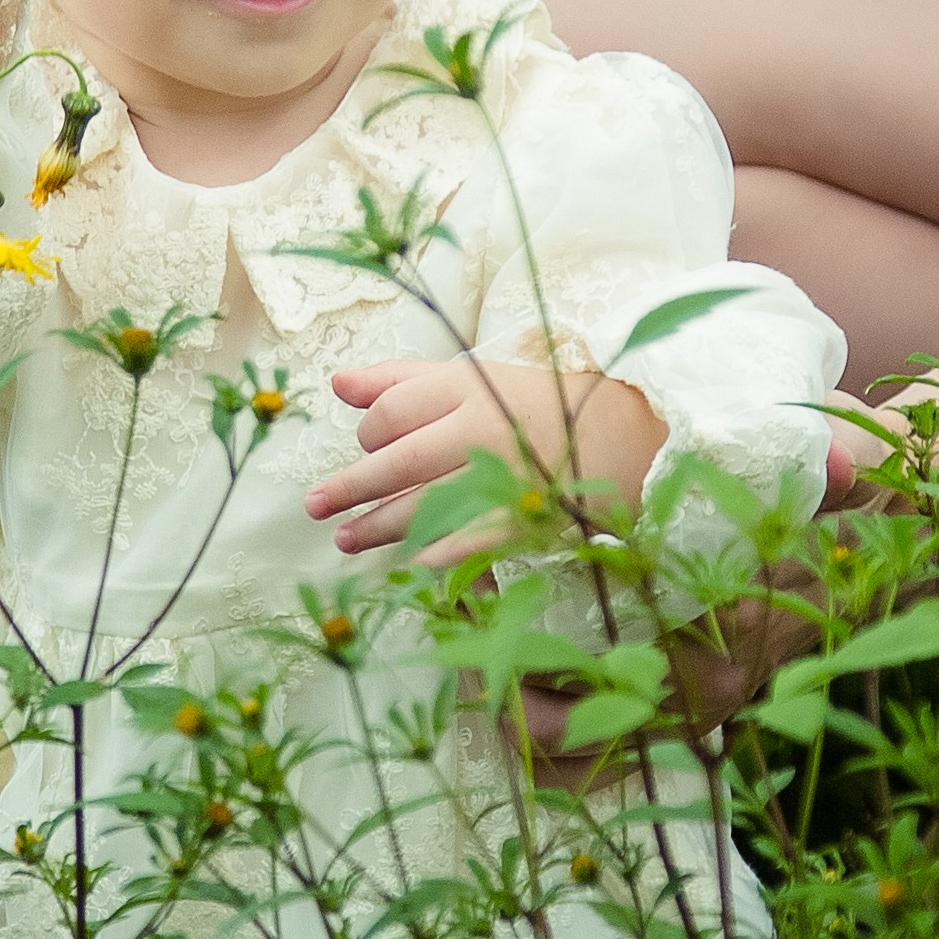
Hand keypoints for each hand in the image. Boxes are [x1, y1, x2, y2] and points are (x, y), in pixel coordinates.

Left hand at [306, 356, 665, 558]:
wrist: (623, 432)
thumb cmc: (534, 403)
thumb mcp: (471, 376)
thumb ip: (402, 379)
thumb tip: (338, 385)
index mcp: (469, 389)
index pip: (395, 411)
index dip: (369, 433)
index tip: (366, 446)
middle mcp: (482, 430)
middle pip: (400, 461)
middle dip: (351, 487)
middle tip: (315, 506)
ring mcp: (503, 478)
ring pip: (424, 506)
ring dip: (379, 526)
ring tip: (346, 539)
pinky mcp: (523, 518)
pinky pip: (466, 542)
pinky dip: (434, 553)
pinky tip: (408, 562)